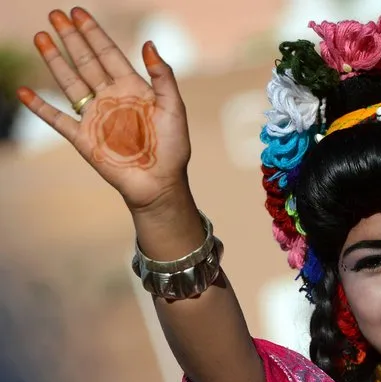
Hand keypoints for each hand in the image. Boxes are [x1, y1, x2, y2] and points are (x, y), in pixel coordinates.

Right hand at [17, 8, 190, 212]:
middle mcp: (110, 98)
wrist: (160, 183)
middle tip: (55, 13)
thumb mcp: (173, 107)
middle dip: (71, 37)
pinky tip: (25, 91)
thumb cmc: (172, 147)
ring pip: (69, 82)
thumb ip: (162, 76)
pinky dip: (39, 107)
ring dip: (55, 60)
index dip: (93, 33)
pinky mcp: (83, 138)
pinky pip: (57, 119)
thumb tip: (148, 42)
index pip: (108, 53)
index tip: (78, 12)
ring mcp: (95, 117)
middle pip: (86, 61)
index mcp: (132, 88)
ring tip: (41, 36)